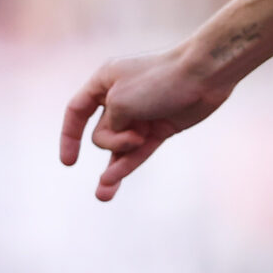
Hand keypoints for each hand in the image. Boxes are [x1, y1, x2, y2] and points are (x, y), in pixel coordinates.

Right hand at [59, 47, 234, 200]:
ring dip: (113, 170)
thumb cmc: (159, 80)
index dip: (69, 136)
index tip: (69, 162)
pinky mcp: (161, 128)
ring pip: (121, 148)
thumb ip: (110, 125)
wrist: (203, 76)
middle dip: (113, 141)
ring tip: (102, 196)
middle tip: (134, 137)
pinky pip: (140, 151)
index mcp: (104, 81)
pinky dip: (128, 165)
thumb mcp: (120, 102)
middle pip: (102, 132)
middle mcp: (120, 98)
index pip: (76, 110)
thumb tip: (117, 142)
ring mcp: (142, 115)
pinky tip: (112, 182)